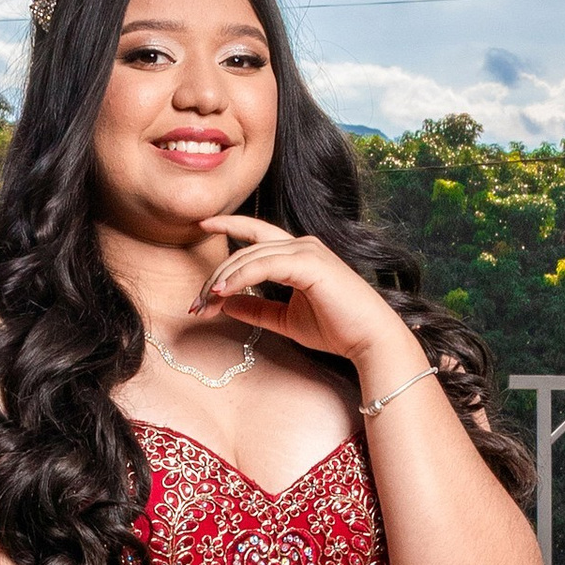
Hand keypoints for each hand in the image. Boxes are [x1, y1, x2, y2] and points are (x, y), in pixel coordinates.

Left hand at [187, 216, 416, 387]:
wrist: (369, 340)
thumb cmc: (335, 329)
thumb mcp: (285, 319)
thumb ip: (257, 308)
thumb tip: (225, 303)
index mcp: (299, 253)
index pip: (256, 233)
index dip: (229, 225)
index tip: (202, 225)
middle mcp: (303, 244)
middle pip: (245, 250)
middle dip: (216, 276)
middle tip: (195, 304)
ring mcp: (307, 250)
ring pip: (250, 257)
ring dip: (222, 280)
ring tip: (204, 303)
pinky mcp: (310, 263)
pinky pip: (264, 266)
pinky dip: (240, 278)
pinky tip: (223, 293)